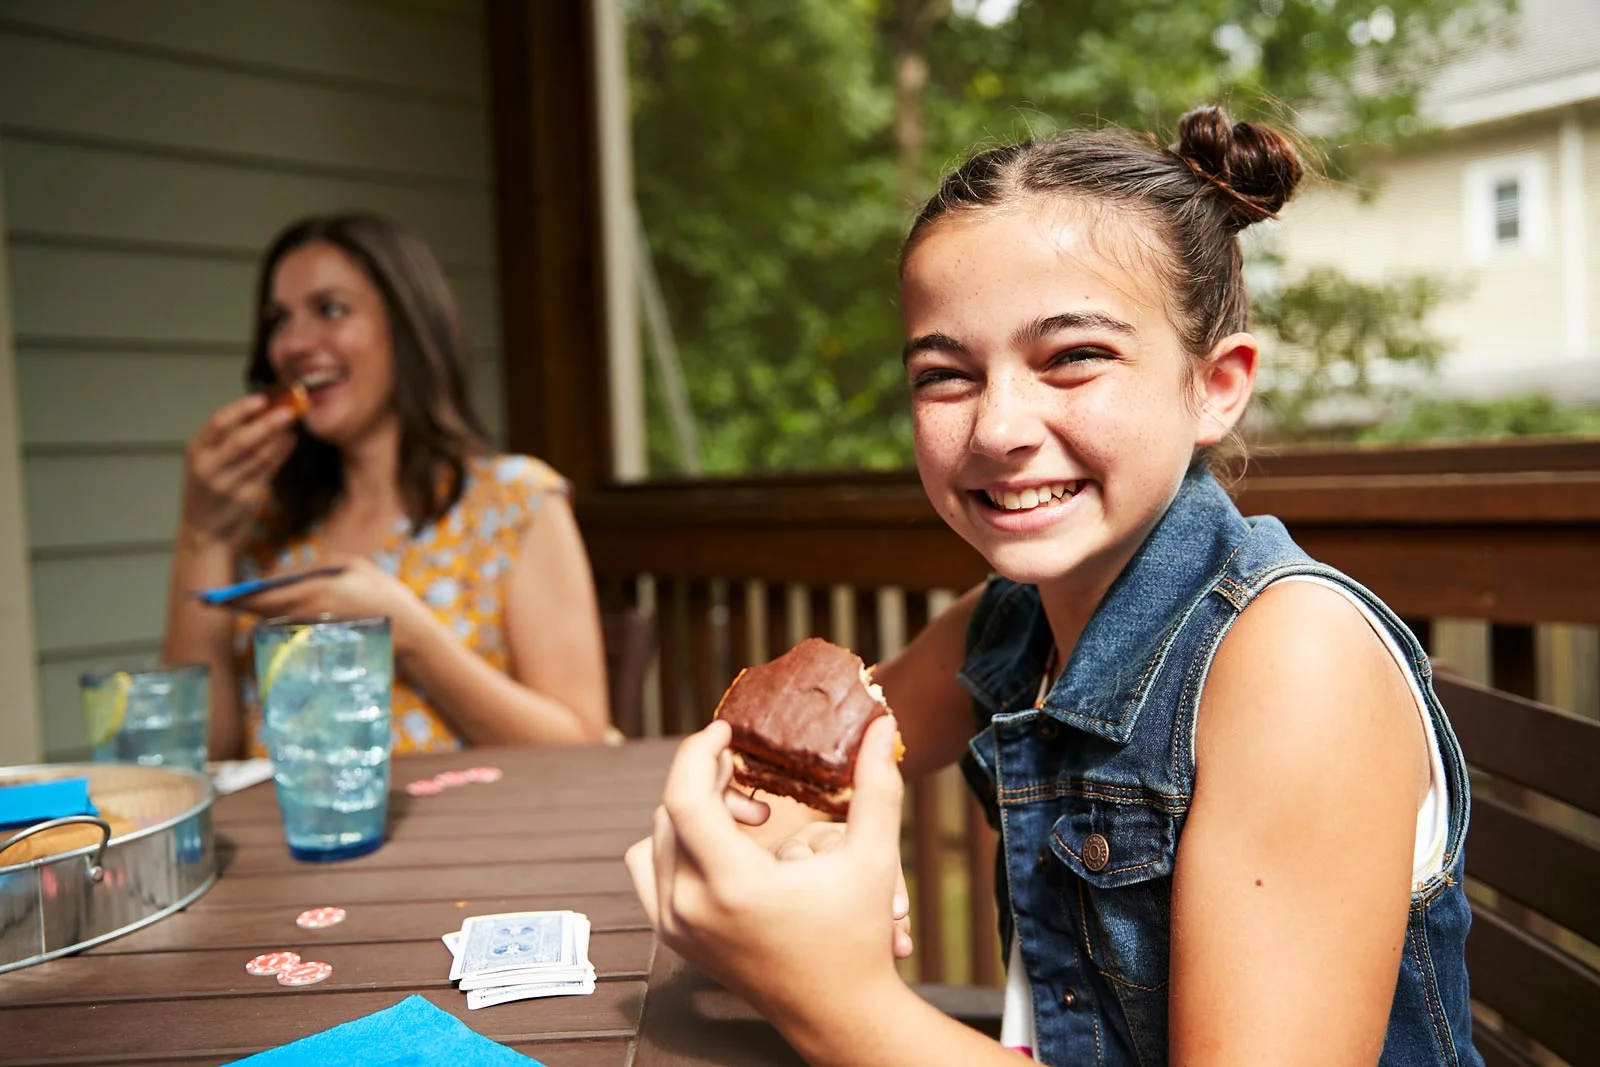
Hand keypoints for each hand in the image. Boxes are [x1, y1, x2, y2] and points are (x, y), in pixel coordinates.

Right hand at [180, 394, 297, 548]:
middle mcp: (208, 468)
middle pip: (240, 440)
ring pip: (257, 456)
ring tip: (292, 422)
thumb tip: (261, 409)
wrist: (204, 534)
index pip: (217, 424)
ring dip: (278, 438)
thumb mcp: (207, 462)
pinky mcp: (244, 499)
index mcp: (196, 452)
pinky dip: (280, 454)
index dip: (240, 409)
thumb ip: (226, 440)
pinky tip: (290, 442)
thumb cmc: (209, 491)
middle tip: (289, 410)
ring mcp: (226, 485)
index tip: (261, 399)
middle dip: (266, 424)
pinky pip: (266, 471)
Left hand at [235, 555, 427, 647]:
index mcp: (314, 589)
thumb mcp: (355, 565)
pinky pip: (291, 627)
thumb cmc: (383, 592)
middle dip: (239, 606)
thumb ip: (321, 565)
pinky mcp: (321, 637)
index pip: (267, 594)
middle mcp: (308, 611)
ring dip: (256, 613)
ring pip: (274, 620)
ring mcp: (314, 627)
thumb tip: (296, 572)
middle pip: (263, 610)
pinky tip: (268, 615)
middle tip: (214, 602)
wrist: (405, 630)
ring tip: (236, 605)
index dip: (239, 596)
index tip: (217, 597)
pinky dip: (276, 620)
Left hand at [625, 717, 906, 1024]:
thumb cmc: (857, 937)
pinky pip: (649, 870)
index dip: (698, 752)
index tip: (726, 733)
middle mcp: (690, 907)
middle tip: (756, 783)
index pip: (683, 796)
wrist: (838, 1013)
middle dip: (710, 781)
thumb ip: (877, 787)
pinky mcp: (673, 937)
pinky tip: (721, 846)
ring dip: (692, 812)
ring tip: (746, 820)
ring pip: (655, 837)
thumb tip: (883, 724)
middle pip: (671, 810)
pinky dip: (675, 845)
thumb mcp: (874, 859)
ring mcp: (676, 926)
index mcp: (733, 885)